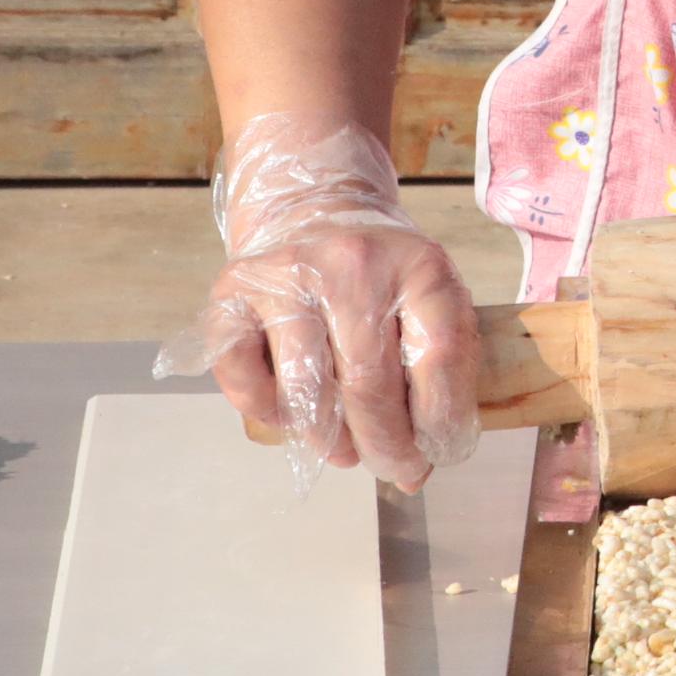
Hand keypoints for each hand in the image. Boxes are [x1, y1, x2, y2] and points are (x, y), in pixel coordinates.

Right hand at [153, 112, 482, 492]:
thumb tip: (427, 461)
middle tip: (391, 470)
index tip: (435, 455)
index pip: (438, 359)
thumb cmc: (381, 273)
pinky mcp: (234, 291)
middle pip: (370, 386)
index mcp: (420, 266)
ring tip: (344, 452)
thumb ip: (442, 366)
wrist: (314, 205)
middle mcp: (353, 264)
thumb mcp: (431, 296)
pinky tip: (289, 411)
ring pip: (306, 389)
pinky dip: (266, 408)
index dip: (439, 422)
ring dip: (327, 439)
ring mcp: (288, 275)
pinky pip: (243, 376)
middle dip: (384, 447)